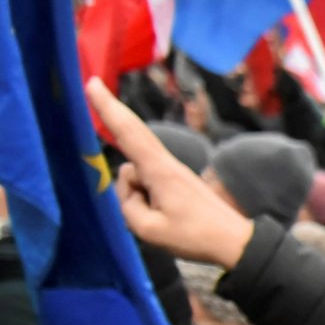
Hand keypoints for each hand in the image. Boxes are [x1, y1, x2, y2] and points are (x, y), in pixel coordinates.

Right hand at [87, 78, 257, 267]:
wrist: (233, 241)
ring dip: (134, 195)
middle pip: (131, 136)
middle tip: (91, 86)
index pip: (128, 133)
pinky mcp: (175, 180)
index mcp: (160, 171)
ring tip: (158, 219)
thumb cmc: (194, 237)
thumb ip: (127, 205)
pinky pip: (146, 181)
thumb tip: (129, 190)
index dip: (107, 108)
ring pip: (134, 173)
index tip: (92, 83)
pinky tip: (161, 217)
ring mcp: (171, 170)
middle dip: (111, 114)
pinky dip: (143, 198)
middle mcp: (165, 163)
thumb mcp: (149, 230)